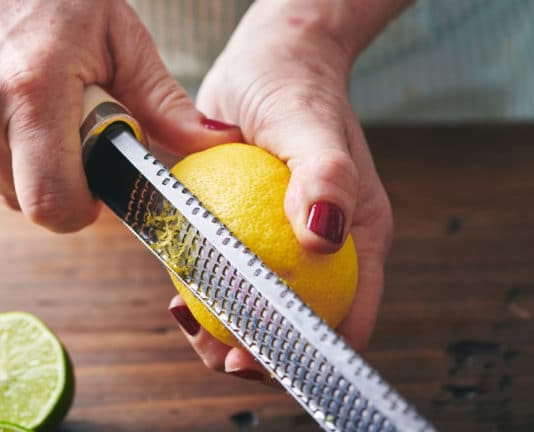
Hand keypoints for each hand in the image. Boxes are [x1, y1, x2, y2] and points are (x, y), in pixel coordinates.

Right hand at [0, 0, 241, 231]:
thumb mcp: (122, 40)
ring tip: (41, 105)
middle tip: (74, 134)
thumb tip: (213, 143)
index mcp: (31, 90)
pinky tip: (9, 97)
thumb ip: (165, 104)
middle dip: (58, 182)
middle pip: (24, 200)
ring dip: (26, 161)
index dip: (80, 210)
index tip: (97, 191)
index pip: (50, 203)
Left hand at [168, 3, 392, 381]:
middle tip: (211, 348)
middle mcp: (325, 252)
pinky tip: (176, 294)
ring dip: (222, 330)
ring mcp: (283, 246)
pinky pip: (227, 280)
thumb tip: (325, 240)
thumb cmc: (298, 89)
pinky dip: (203, 296)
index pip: (345, 318)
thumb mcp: (312, 126)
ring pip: (257, 312)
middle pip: (295, 328)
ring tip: (186, 320)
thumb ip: (326, 177)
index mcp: (357, 240)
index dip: (303, 352)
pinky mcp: (248, 234)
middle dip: (255, 352)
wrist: (268, 63)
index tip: (254, 357)